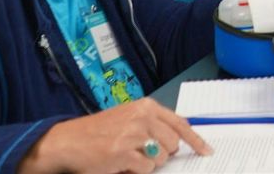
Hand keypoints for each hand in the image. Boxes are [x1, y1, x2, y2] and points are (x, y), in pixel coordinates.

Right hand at [19, 98, 209, 173]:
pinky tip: (121, 164)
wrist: (67, 141)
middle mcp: (142, 117)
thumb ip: (153, 124)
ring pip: (161, 158)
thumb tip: (179, 141)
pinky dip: (136, 171)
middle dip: (162, 153)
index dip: (196, 139)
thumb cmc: (98, 132)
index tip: (206, 150)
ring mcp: (133, 135)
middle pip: (173, 143)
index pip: (180, 123)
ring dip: (147, 163)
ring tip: (127, 157)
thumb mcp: (128, 118)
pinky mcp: (123, 153)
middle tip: (141, 153)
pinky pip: (146, 169)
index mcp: (145, 106)